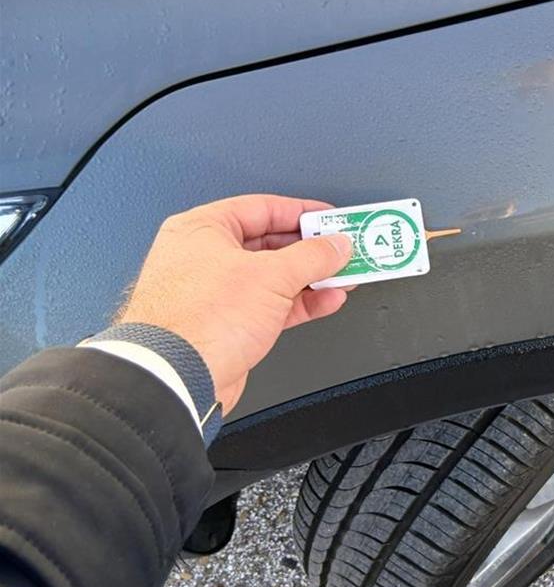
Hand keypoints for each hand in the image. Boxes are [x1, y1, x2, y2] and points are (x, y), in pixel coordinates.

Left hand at [117, 195, 352, 413]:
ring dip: (312, 278)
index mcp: (202, 229)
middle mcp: (205, 257)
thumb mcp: (270, 275)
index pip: (262, 208)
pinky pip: (273, 305)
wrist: (177, 378)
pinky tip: (326, 300)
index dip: (301, 212)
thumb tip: (335, 246)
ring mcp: (216, 293)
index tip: (330, 218)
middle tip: (342, 249)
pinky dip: (301, 302)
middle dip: (312, 250)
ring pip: (275, 277)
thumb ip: (312, 256)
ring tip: (343, 275)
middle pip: (271, 244)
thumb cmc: (197, 320)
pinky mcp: (229, 324)